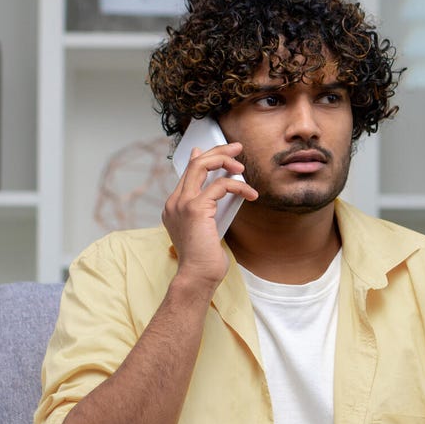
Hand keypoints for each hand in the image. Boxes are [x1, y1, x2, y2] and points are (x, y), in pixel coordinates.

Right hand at [162, 142, 256, 285]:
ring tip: (242, 167)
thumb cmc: (205, 259)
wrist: (198, 276)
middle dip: (217, 151)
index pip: (187, 173)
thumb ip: (210, 209)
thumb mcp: (207, 228)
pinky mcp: (195, 209)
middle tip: (237, 147)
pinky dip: (238, 186)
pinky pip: (220, 186)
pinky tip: (250, 194)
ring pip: (202, 166)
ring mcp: (182, 204)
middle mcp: (174, 202)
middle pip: (194, 164)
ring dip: (226, 161)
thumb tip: (220, 190)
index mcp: (174, 206)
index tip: (220, 151)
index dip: (203, 157)